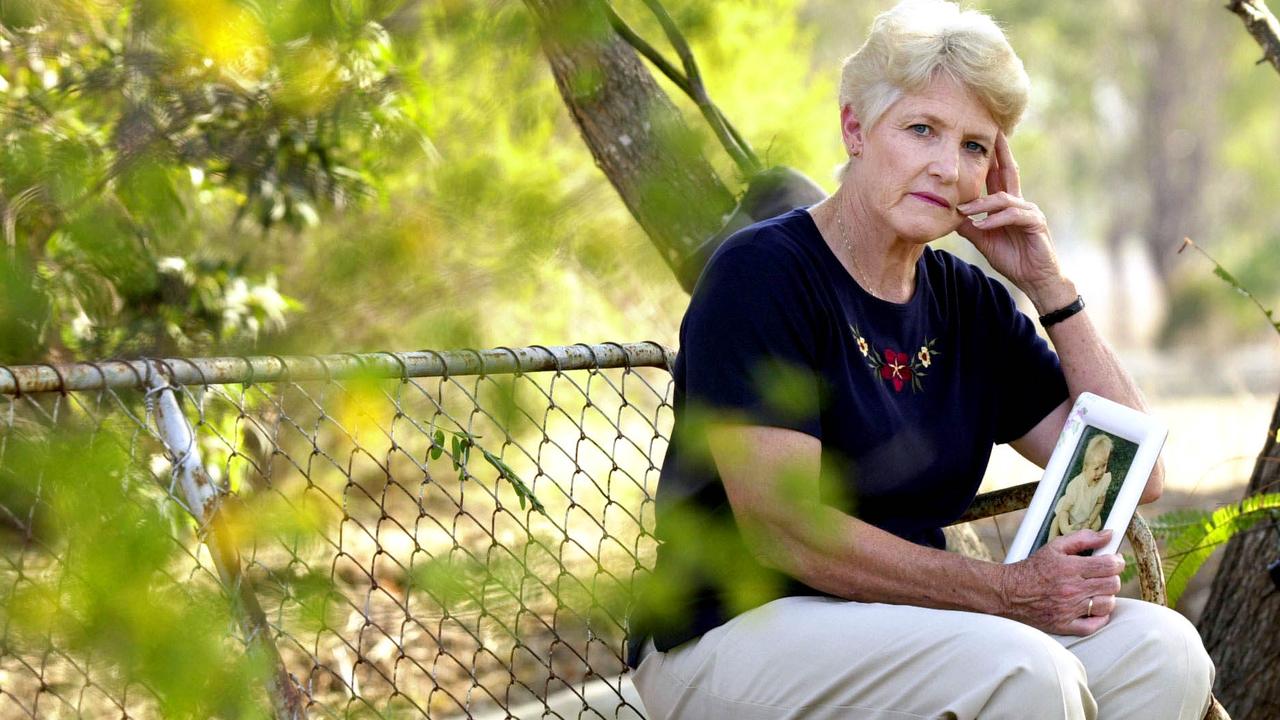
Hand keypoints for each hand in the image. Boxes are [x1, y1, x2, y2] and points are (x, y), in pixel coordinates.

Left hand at [955, 132, 1070, 309]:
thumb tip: (951, 213)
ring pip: (1004, 198)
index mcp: (1008, 204)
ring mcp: (1029, 211)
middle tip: (992, 132)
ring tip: (965, 210)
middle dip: (1000, 152)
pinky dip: (996, 220)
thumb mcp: (984, 239)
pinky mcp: (1036, 224)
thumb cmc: (1012, 258)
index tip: (981, 140)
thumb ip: (970, 225)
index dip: (990, 158)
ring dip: (982, 204)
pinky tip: (983, 225)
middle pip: (1008, 172)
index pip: (998, 175)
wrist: (1035, 279)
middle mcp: (1020, 203)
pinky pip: (1013, 216)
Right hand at [998, 529, 1122, 635]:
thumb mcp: (1055, 547)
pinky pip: (1093, 625)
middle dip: (1112, 577)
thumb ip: (1083, 538)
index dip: (1117, 562)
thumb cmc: (1033, 569)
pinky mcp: (1064, 625)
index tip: (1113, 561)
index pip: (1110, 565)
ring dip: (1106, 597)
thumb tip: (1108, 534)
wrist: (1008, 592)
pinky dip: (1098, 618)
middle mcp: (1071, 589)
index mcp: (1070, 568)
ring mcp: (1069, 609)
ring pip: (1107, 605)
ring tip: (1096, 591)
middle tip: (1103, 575)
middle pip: (1112, 585)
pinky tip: (1092, 608)